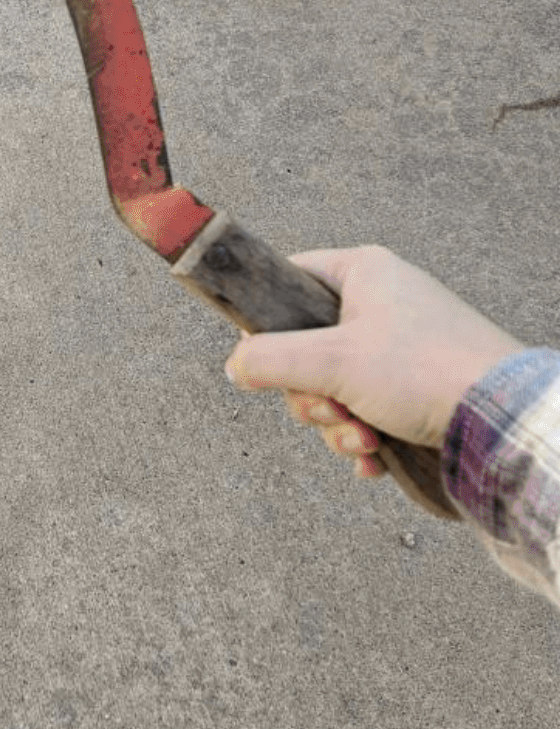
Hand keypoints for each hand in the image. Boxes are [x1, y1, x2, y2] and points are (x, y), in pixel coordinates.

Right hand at [224, 246, 520, 479]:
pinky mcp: (411, 388)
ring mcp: (395, 348)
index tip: (261, 360)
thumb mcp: (330, 361)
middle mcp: (379, 304)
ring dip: (337, 427)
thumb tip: (234, 365)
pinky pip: (363, 414)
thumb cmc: (419, 370)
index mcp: (362, 273)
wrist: (494, 416)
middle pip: (304, 352)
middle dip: (312, 399)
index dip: (266, 323)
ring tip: (366, 438)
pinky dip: (363, 441)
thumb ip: (269, 360)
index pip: (289, 280)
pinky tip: (377, 455)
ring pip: (331, 391)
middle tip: (333, 410)